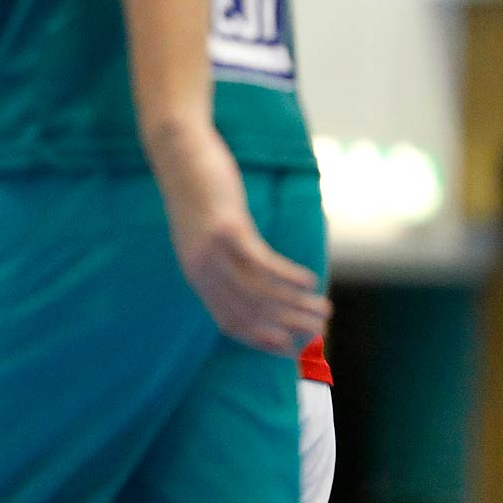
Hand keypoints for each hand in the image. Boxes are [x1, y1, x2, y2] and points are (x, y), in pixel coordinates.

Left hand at [149, 122, 330, 355]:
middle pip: (250, 312)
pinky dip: (288, 276)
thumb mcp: (207, 232)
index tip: (291, 349)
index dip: (262, 339)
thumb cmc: (198, 192)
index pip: (230, 322)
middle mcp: (202, 270)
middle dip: (287, 327)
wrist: (177, 153)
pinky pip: (261, 262)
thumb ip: (224, 257)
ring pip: (259, 292)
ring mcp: (212, 251)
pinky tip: (310, 281)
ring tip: (325, 310)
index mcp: (197, 275)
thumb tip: (253, 278)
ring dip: (295, 306)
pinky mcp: (226, 228)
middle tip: (320, 333)